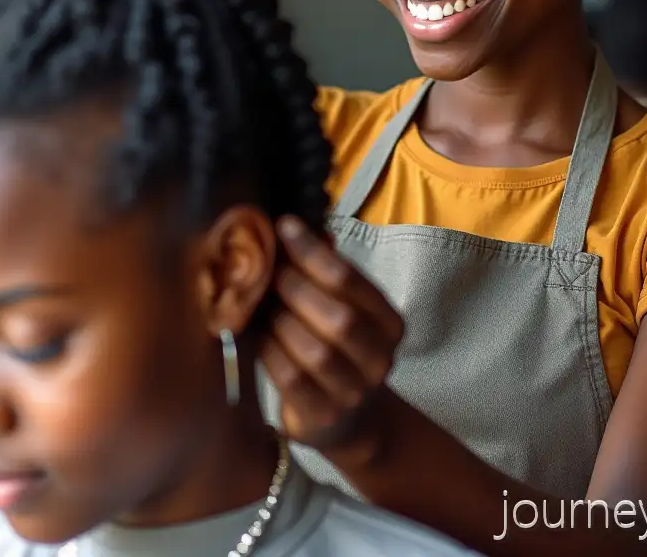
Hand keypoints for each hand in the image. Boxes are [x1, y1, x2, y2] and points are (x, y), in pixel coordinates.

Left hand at [260, 215, 403, 465]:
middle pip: (339, 317)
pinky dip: (270, 352)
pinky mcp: (323, 417)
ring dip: (280, 321)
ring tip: (258, 302)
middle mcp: (380, 358)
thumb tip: (295, 225)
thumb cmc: (339, 349)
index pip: (351, 280)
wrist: (349, 421)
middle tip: (265, 269)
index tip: (282, 227)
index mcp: (390, 323)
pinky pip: (293, 381)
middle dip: (295, 287)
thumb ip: (326, 272)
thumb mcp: (343, 309)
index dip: (313, 251)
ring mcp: (354, 392)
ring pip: (316, 352)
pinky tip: (256, 335)